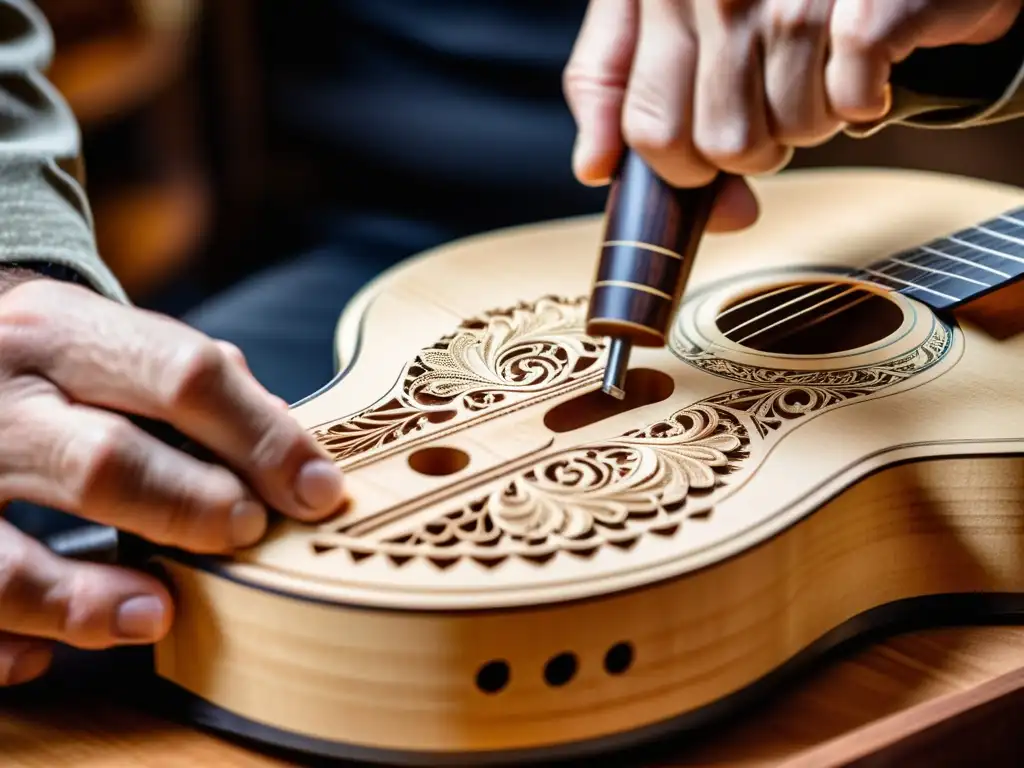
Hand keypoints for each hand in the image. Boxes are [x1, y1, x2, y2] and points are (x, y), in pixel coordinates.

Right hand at [0, 277, 345, 684]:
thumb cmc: (49, 361)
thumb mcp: (108, 341)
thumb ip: (191, 385)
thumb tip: (287, 445)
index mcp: (57, 329)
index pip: (183, 376)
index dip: (263, 440)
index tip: (319, 492)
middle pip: (105, 464)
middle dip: (193, 509)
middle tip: (246, 534)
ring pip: (9, 561)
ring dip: (90, 601)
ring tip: (157, 612)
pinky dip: (8, 642)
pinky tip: (45, 653)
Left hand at [564, 0, 1021, 229]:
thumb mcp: (659, 8)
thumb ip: (614, 80)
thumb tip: (595, 170)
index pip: (650, 129)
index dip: (681, 166)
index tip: (701, 159)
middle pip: (720, 146)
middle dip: (750, 149)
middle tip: (767, 103)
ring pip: (789, 132)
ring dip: (809, 120)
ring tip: (815, 69)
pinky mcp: (872, 1)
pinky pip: (851, 104)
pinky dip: (864, 102)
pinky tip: (861, 66)